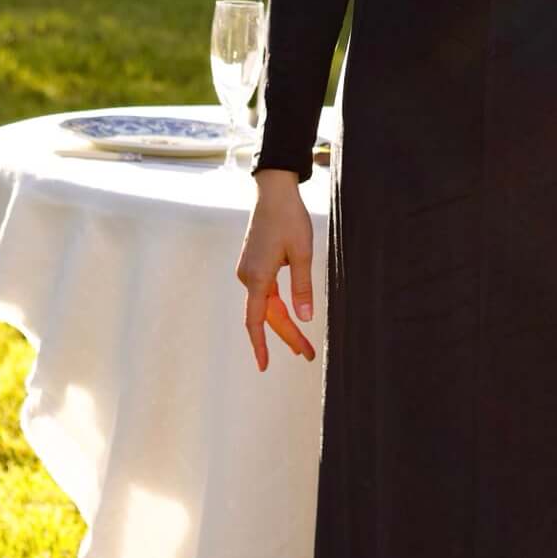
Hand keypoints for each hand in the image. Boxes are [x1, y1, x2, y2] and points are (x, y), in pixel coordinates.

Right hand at [237, 171, 316, 369]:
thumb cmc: (289, 218)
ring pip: (266, 305)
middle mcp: (248, 276)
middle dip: (287, 336)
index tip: (264, 366)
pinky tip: (290, 316)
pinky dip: (278, 308)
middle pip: (266, 315)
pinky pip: (265, 293)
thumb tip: (304, 318)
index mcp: (258, 276)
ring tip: (302, 344)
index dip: (260, 345)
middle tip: (307, 354)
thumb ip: (302, 287)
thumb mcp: (302, 253)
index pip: (256, 320)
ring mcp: (248, 270)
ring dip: (283, 323)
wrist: (273, 191)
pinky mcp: (253, 263)